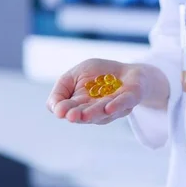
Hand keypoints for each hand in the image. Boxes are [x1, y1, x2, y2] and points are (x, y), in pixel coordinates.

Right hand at [46, 59, 168, 124]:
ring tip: (84, 115)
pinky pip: (124, 103)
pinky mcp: (131, 98)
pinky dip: (117, 106)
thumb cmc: (98, 74)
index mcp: (81, 105)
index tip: (59, 111)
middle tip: (70, 116)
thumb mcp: (74, 76)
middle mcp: (97, 110)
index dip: (64, 110)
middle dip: (78, 115)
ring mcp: (115, 106)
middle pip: (86, 114)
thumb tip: (54, 107)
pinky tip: (109, 108)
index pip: (70, 109)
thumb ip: (61, 89)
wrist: (128, 70)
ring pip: (103, 111)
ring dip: (94, 113)